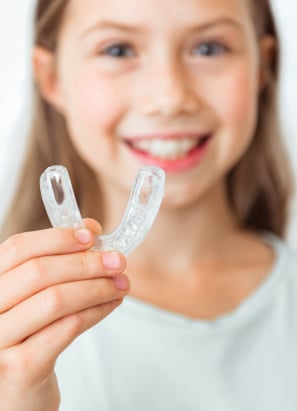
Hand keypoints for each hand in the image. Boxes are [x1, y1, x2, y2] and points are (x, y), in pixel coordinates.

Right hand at [0, 219, 128, 410]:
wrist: (14, 394)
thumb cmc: (24, 338)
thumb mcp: (30, 298)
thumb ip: (54, 263)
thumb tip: (90, 230)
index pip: (18, 249)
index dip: (57, 238)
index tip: (91, 235)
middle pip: (39, 272)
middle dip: (86, 263)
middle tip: (117, 261)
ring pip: (56, 299)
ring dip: (96, 287)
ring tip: (121, 284)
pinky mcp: (19, 368)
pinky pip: (67, 328)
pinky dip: (95, 311)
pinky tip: (111, 305)